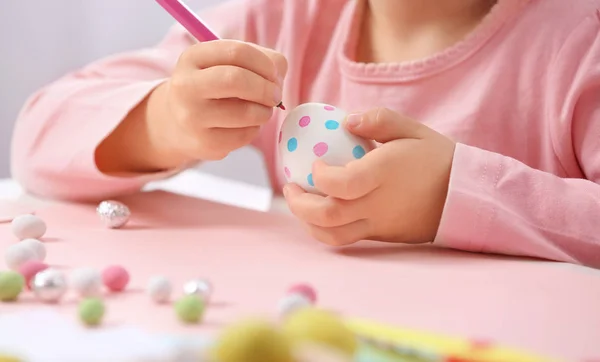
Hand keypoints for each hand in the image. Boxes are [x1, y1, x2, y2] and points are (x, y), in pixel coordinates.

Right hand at [147, 40, 286, 166]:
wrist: (178, 123)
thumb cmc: (214, 87)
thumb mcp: (228, 64)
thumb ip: (261, 60)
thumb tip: (279, 78)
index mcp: (193, 57)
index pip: (236, 52)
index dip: (264, 63)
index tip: (274, 74)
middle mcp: (187, 86)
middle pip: (237, 80)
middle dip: (266, 88)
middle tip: (276, 96)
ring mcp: (192, 117)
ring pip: (246, 113)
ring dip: (265, 111)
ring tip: (262, 110)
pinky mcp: (205, 143)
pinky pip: (245, 135)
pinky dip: (255, 128)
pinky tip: (246, 124)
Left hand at [283, 108, 455, 245]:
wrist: (464, 196)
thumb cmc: (437, 159)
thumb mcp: (413, 129)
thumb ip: (379, 120)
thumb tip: (346, 120)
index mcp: (384, 174)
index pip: (342, 184)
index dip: (321, 176)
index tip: (315, 164)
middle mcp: (378, 204)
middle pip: (328, 215)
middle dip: (299, 204)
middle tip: (290, 186)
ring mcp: (378, 224)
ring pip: (332, 234)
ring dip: (307, 221)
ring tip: (299, 202)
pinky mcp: (380, 236)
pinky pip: (345, 239)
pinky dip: (324, 229)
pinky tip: (319, 213)